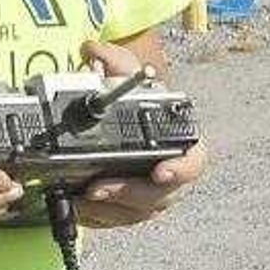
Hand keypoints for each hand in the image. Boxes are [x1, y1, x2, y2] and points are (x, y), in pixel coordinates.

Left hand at [72, 37, 207, 226]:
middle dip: (128, 194)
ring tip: (79, 197)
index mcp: (182, 141)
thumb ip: (111, 59)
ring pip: (136, 212)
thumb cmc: (130, 98)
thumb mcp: (123, 72)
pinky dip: (96, 216)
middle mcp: (171, 172)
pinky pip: (117, 219)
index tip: (161, 172)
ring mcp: (150, 193)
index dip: (181, 170)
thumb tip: (92, 51)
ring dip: (107, 208)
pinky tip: (75, 205)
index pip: (194, 162)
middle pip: (160, 196)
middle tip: (97, 188)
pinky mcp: (129, 207)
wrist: (119, 117)